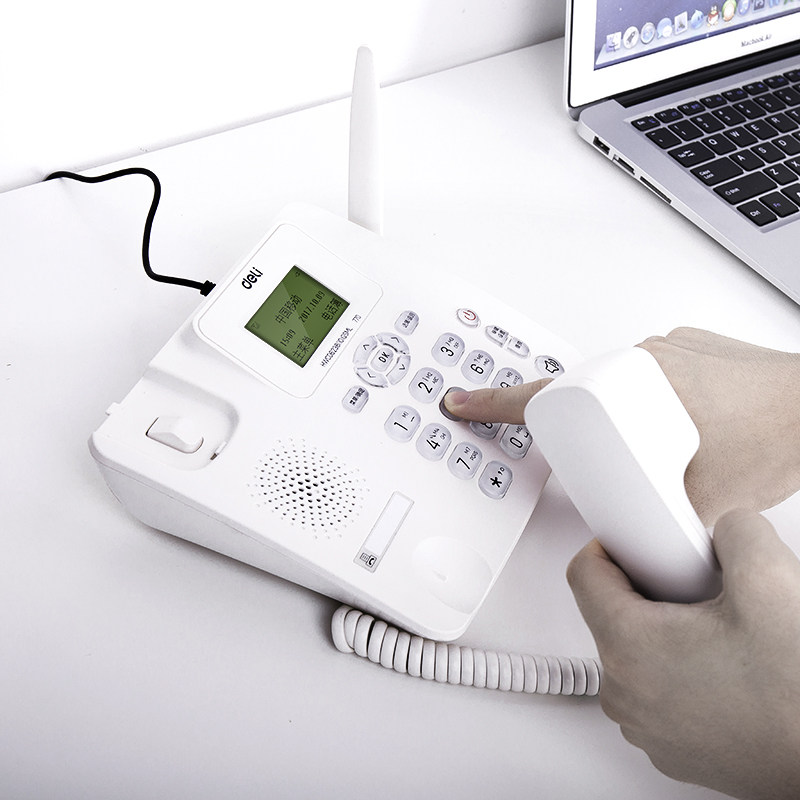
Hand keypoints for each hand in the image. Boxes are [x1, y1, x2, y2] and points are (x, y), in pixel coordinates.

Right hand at [444, 328, 799, 524]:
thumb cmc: (776, 432)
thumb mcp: (700, 497)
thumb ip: (654, 522)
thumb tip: (633, 545)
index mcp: (622, 384)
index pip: (541, 397)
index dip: (493, 406)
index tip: (463, 403)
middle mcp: (638, 357)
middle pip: (583, 398)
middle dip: (593, 434)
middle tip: (633, 460)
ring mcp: (663, 350)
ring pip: (620, 389)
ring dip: (634, 420)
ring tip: (684, 445)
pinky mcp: (685, 350)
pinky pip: (652, 376)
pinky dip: (662, 404)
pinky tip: (698, 426)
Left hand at [567, 509, 799, 799]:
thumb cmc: (798, 696)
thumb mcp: (770, 579)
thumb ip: (735, 530)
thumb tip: (724, 528)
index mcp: (629, 646)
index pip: (583, 574)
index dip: (610, 547)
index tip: (636, 544)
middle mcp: (625, 692)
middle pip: (609, 614)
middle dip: (649, 591)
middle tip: (697, 590)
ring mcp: (645, 726)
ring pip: (633, 653)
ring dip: (665, 634)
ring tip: (719, 634)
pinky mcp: (669, 748)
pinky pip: (654, 690)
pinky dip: (678, 672)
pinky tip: (725, 668)